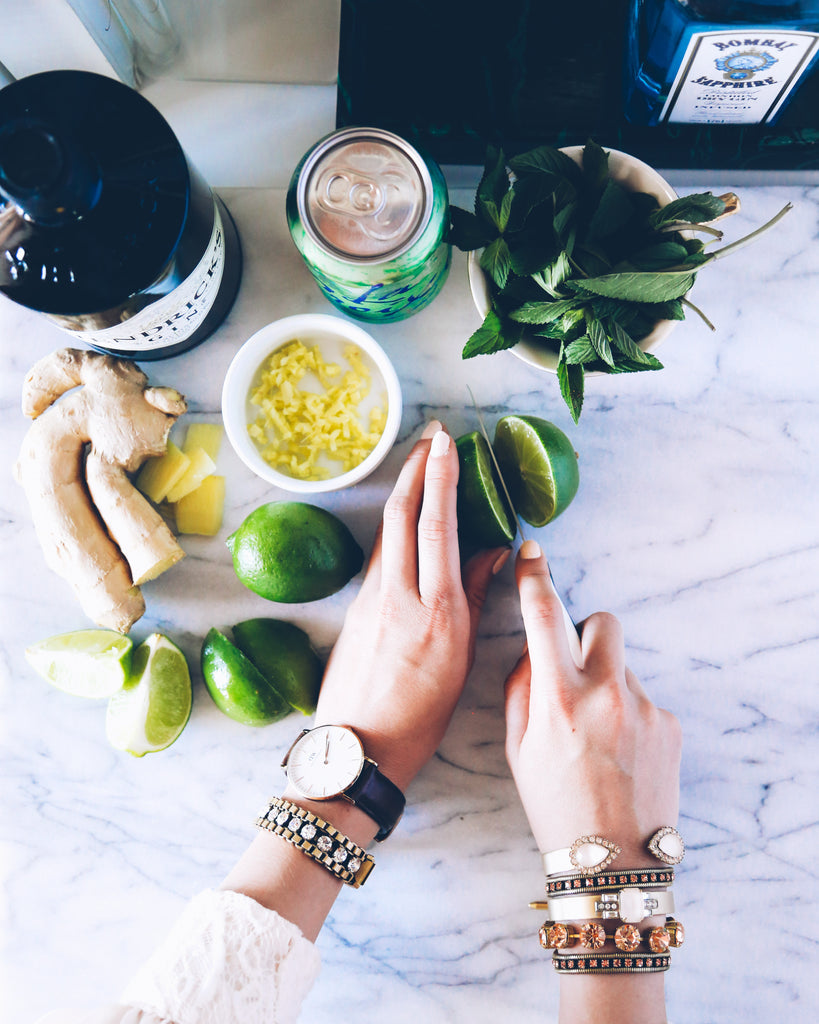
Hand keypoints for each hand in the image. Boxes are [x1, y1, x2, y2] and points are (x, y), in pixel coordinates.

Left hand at [312, 423, 506, 791]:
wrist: (358, 749)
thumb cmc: (419, 717)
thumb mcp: (461, 660)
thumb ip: (473, 598)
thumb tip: (491, 552)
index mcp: (436, 610)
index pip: (438, 527)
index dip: (442, 479)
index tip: (448, 445)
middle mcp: (400, 596)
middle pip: (404, 515)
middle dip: (418, 468)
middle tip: (431, 435)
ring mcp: (371, 600)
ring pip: (387, 531)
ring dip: (404, 491)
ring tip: (421, 464)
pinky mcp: (355, 609)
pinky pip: (379, 555)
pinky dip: (395, 526)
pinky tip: (405, 518)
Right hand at [504, 541, 681, 865]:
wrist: (612, 861)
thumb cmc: (555, 807)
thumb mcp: (517, 748)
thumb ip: (521, 689)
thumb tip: (534, 654)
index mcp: (559, 697)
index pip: (543, 616)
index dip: (534, 578)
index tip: (532, 553)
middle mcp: (605, 692)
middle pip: (601, 622)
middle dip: (585, 633)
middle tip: (573, 670)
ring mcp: (644, 706)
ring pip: (620, 668)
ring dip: (605, 685)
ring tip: (597, 738)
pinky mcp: (670, 723)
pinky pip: (642, 699)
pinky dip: (627, 715)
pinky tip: (620, 754)